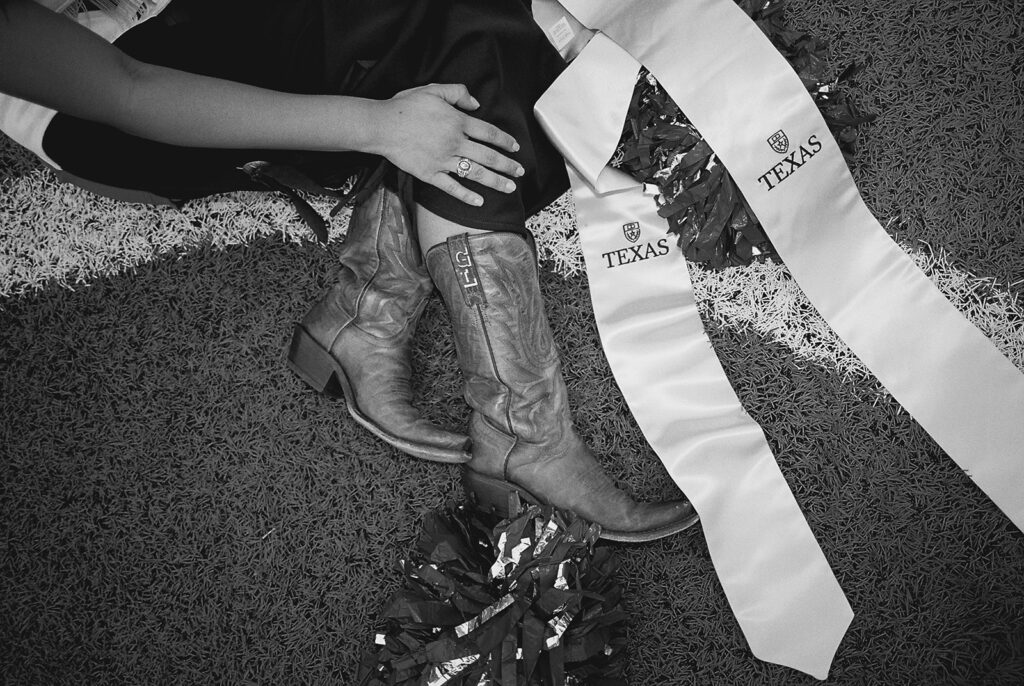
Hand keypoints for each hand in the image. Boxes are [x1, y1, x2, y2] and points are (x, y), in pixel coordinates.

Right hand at [372, 83, 524, 205]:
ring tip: (510, 187)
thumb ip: (458, 93)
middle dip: (507, 164)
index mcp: (457, 122)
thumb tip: (476, 104)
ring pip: (476, 173)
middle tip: (520, 171)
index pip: (489, 132)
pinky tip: (479, 202)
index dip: (505, 140)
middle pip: (488, 156)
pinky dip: (466, 196)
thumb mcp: (434, 90)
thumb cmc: (405, 106)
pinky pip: (452, 187)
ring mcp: (443, 161)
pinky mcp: (430, 174)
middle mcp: (455, 143)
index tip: (515, 147)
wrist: (382, 126)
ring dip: (495, 181)